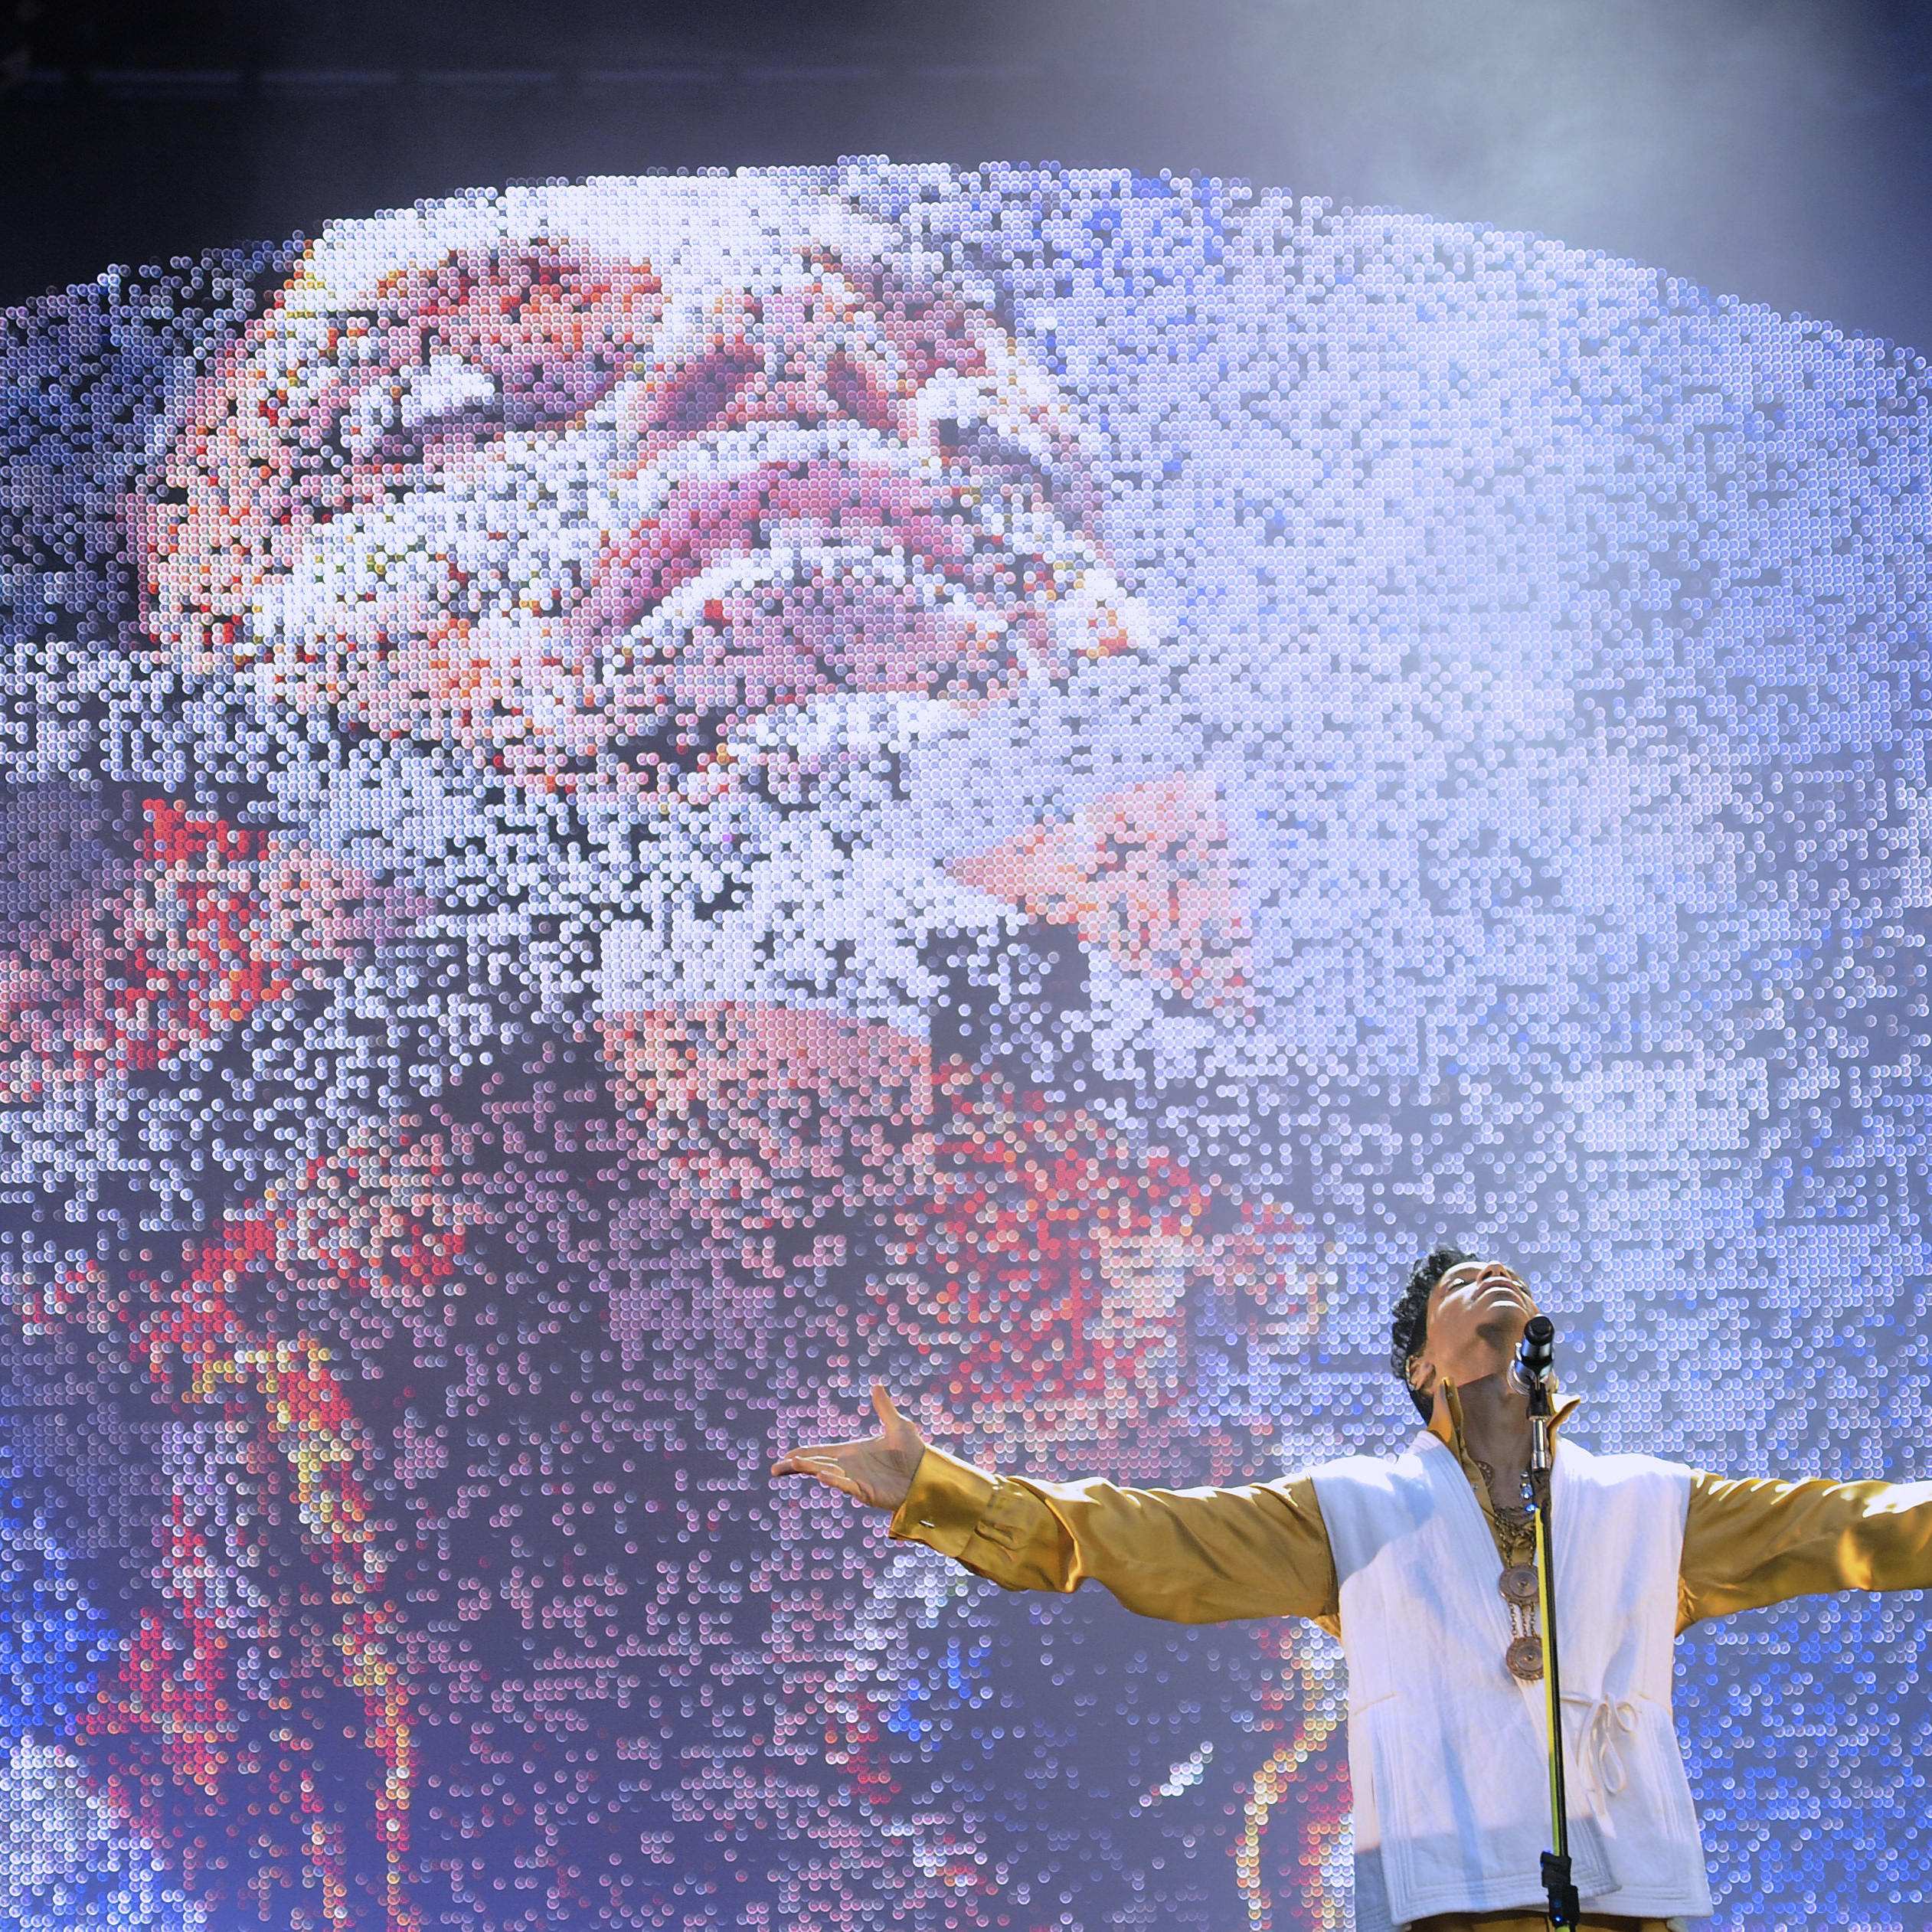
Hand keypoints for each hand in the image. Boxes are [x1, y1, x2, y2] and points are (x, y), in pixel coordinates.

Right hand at [770, 1384, 926, 1513]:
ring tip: (795, 1464)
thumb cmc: (913, 1453)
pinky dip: (834, 1482)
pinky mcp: (867, 1492)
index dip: (803, 1453)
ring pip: (828, 1475)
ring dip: (812, 1469)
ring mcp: (857, 1480)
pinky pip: (847, 1486)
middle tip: (775, 1469)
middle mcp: (850, 1467)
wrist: (928, 1474)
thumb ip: (884, 1408)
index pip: (821, 1452)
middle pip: (817, 1465)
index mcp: (853, 1452)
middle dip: (797, 1466)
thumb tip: (876, 1385)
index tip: (786, 1457)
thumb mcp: (898, 1426)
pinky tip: (822, 1476)